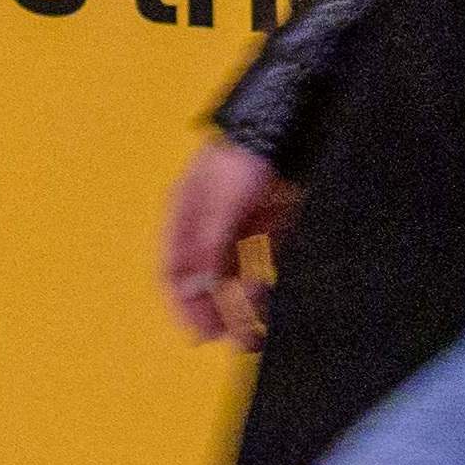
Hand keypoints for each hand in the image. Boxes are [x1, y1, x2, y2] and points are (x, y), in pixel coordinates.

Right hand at [160, 138, 295, 348]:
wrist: (289, 125)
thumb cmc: (245, 155)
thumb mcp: (219, 204)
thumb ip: (206, 247)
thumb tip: (192, 289)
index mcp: (185, 214)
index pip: (175, 268)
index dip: (183, 302)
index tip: (197, 333)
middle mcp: (210, 224)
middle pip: (207, 277)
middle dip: (215, 310)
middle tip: (231, 339)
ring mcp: (242, 226)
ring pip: (236, 275)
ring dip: (240, 304)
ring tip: (250, 332)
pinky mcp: (272, 227)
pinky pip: (262, 265)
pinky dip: (261, 286)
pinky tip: (263, 303)